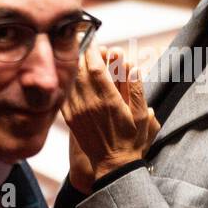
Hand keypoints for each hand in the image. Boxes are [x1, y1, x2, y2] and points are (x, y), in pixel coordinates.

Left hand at [62, 47, 156, 184]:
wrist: (113, 164)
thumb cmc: (131, 139)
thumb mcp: (142, 116)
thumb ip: (138, 90)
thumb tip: (134, 66)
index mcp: (108, 101)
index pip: (95, 68)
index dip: (94, 52)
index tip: (96, 43)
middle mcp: (90, 104)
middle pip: (80, 70)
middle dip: (83, 54)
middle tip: (87, 46)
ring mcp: (77, 111)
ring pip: (71, 80)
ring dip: (75, 66)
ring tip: (80, 57)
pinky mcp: (70, 118)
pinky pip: (64, 94)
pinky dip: (67, 81)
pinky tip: (72, 76)